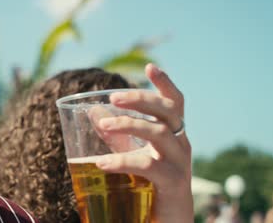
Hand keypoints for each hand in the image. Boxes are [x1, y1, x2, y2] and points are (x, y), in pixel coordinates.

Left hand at [95, 63, 192, 222]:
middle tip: (114, 97)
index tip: (150, 65)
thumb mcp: (133, 154)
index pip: (175, 103)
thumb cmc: (151, 185)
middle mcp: (180, 144)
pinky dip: (122, 160)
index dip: (165, 83)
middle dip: (141, 99)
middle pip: (167, 111)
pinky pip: (147, 165)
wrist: (167, 222)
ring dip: (128, 124)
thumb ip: (116, 134)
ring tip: (104, 124)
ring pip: (158, 132)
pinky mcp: (172, 182)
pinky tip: (102, 162)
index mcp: (172, 134)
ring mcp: (179, 162)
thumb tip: (92, 112)